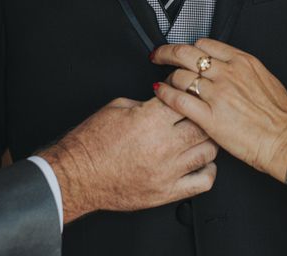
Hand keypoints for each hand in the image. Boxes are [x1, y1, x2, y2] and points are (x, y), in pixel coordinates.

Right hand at [38, 97, 216, 223]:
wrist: (77, 176)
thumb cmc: (91, 144)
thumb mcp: (117, 107)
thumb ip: (147, 103)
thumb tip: (165, 99)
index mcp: (149, 120)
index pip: (184, 99)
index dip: (186, 93)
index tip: (185, 93)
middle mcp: (162, 145)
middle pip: (203, 124)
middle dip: (201, 116)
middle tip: (197, 114)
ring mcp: (167, 171)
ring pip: (209, 151)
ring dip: (206, 141)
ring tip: (198, 136)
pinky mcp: (167, 192)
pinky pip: (203, 181)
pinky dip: (208, 170)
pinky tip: (200, 162)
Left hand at [151, 39, 286, 182]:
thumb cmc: (281, 116)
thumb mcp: (266, 79)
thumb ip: (243, 71)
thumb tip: (231, 68)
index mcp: (242, 62)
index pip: (205, 44)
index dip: (189, 47)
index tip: (183, 51)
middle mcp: (227, 74)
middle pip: (186, 54)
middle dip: (167, 52)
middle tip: (158, 55)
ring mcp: (217, 94)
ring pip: (180, 76)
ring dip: (168, 78)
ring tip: (164, 82)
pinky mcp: (209, 117)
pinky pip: (179, 100)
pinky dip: (165, 94)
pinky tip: (160, 93)